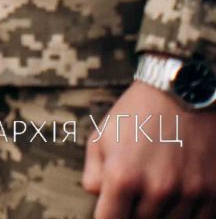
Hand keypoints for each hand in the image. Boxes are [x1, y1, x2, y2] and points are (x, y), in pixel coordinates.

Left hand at [85, 80, 215, 217]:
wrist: (182, 93)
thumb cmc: (136, 114)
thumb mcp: (101, 138)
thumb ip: (94, 176)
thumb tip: (100, 201)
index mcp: (123, 176)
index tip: (113, 212)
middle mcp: (157, 189)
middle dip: (134, 214)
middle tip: (135, 195)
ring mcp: (189, 193)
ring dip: (162, 215)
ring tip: (157, 194)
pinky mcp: (214, 192)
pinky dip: (188, 215)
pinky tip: (180, 198)